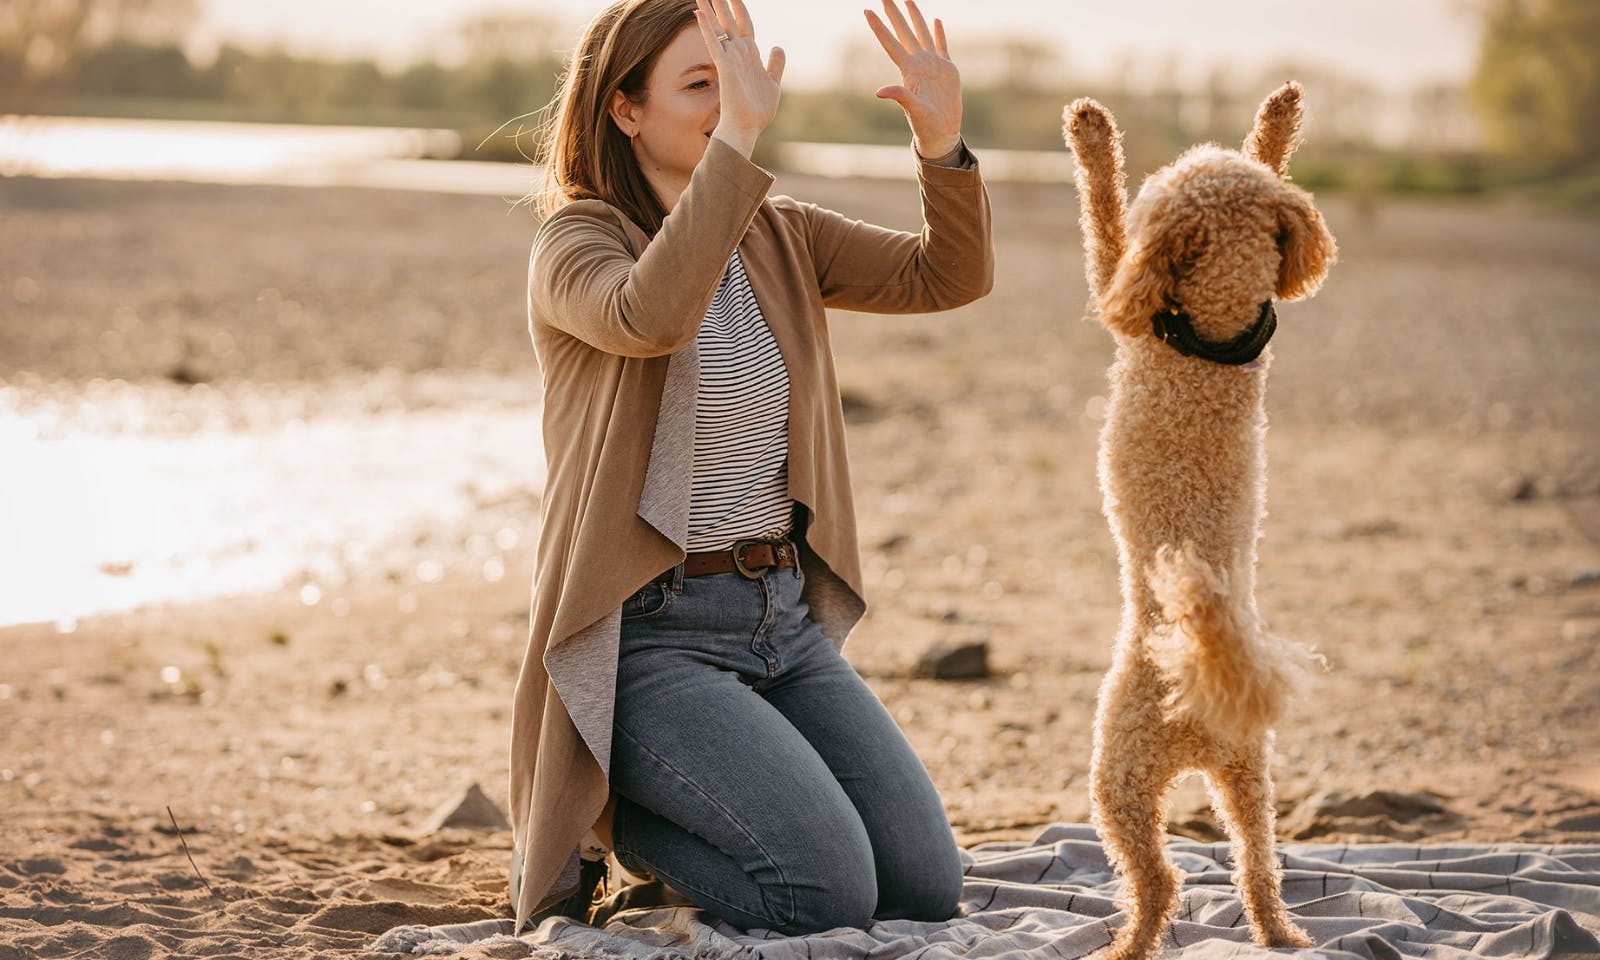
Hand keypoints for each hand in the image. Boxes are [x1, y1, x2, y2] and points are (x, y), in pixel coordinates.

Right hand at [696, 0, 784, 157]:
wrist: (747, 128)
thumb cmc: (758, 111)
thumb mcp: (773, 83)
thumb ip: (775, 64)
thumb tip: (778, 46)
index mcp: (750, 55)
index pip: (744, 23)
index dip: (740, 7)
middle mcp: (738, 53)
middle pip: (729, 20)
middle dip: (721, 2)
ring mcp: (730, 59)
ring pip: (718, 27)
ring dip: (709, 9)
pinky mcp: (724, 67)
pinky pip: (714, 43)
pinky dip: (706, 28)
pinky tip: (699, 13)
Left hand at [864, 0, 961, 158]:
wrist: (942, 132)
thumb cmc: (925, 124)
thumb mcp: (912, 110)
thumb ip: (899, 97)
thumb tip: (879, 92)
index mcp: (908, 70)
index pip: (890, 43)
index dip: (879, 27)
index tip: (867, 11)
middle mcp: (918, 63)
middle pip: (904, 32)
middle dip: (895, 13)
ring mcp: (932, 64)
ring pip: (922, 33)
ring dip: (915, 16)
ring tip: (908, 0)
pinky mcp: (947, 69)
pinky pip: (942, 46)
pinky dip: (939, 33)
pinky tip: (935, 21)